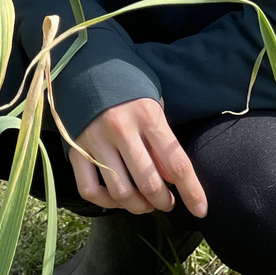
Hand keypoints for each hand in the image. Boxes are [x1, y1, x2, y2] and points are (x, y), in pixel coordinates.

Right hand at [69, 98, 207, 218]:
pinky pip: (90, 189)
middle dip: (164, 202)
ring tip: (145, 204)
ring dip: (138, 206)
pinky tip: (117, 198)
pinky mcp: (74, 149)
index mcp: (147, 115)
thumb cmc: (128, 85)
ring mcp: (95, 140)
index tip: (201, 210)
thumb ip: (163, 140)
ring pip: (121, 192)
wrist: (85, 64)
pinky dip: (106, 202)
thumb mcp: (154, 103)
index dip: (192, 191)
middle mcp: (121, 129)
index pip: (176, 163)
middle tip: (168, 203)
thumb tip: (172, 179)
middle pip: (149, 184)